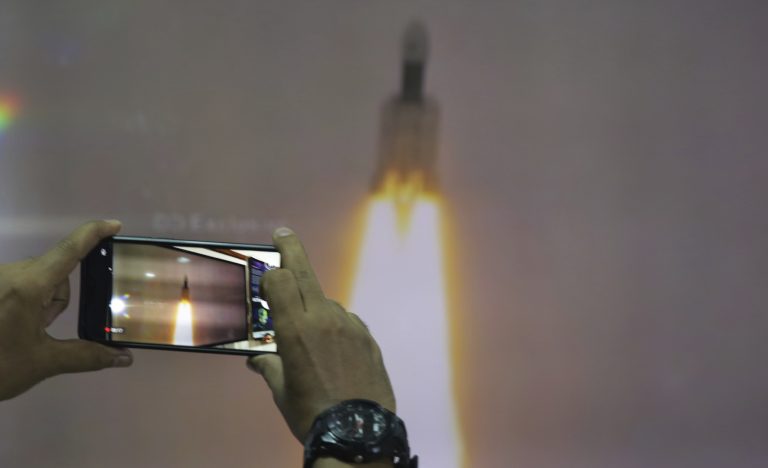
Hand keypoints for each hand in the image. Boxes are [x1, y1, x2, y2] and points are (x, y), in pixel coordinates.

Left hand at [0, 220, 132, 400]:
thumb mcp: (43, 363)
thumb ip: (85, 356)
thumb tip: (124, 358)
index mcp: (28, 286)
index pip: (68, 250)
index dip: (92, 234)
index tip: (113, 225)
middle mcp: (10, 274)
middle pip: (53, 273)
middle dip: (56, 300)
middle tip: (42, 331)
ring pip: (34, 281)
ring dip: (38, 303)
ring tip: (20, 335)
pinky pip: (15, 286)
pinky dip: (21, 303)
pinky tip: (9, 330)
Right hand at [247, 227, 394, 441]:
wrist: (358, 432)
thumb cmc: (311, 412)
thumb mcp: (282, 390)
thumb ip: (268, 365)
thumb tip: (256, 359)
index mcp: (294, 329)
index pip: (280, 279)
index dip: (271, 273)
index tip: (267, 272)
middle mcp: (323, 318)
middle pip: (305, 273)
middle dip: (291, 250)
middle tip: (283, 234)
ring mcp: (349, 325)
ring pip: (326, 303)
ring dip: (314, 309)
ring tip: (312, 343)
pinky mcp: (368, 337)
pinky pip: (346, 322)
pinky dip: (335, 327)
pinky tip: (334, 352)